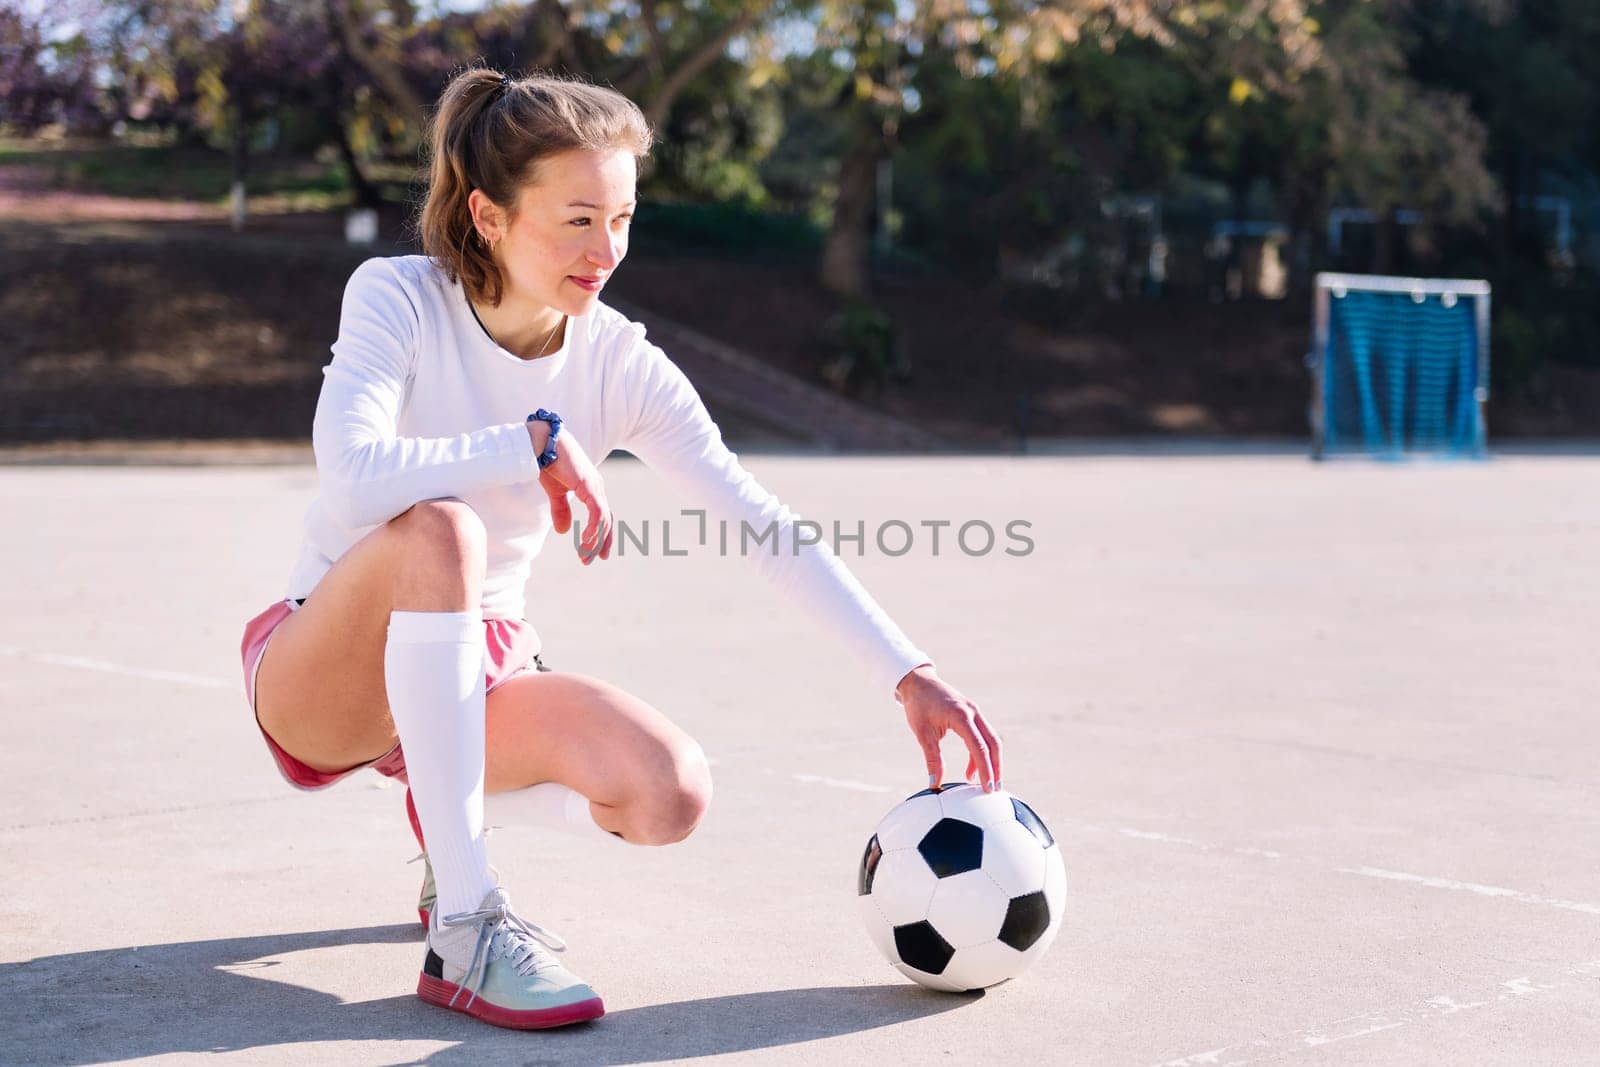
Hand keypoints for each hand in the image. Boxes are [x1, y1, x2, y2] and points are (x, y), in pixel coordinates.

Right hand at [530, 422, 613, 564]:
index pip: (603, 516)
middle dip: (600, 542)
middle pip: (606, 520)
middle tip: (589, 560)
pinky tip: (585, 540)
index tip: (598, 554)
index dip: (602, 536)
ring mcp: (595, 486)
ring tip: (584, 553)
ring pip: (603, 519)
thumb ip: (560, 510)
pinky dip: (593, 528)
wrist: (541, 442)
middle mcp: (597, 487)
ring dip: (595, 539)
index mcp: (591, 488)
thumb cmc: (547, 461)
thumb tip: (563, 531)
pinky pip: (597, 512)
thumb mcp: (555, 492)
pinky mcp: (588, 485)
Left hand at [895, 664, 1002, 792]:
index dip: (985, 769)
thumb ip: (932, 758)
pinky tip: (972, 769)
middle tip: (994, 789)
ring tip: (985, 782)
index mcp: (960, 716)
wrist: (918, 682)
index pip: (979, 747)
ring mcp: (975, 712)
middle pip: (993, 743)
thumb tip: (934, 784)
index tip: (987, 788)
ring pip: (991, 739)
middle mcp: (973, 712)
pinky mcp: (973, 714)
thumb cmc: (918, 705)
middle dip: (996, 767)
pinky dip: (981, 752)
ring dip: (991, 761)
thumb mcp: (922, 733)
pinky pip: (983, 735)